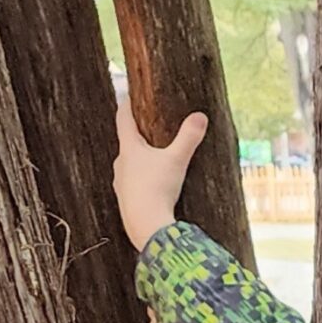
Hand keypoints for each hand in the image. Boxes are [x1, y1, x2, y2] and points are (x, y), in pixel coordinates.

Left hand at [113, 101, 206, 250]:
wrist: (146, 226)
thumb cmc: (158, 188)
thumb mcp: (177, 160)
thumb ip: (189, 138)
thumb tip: (201, 116)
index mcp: (129, 149)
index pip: (124, 119)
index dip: (126, 105)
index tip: (128, 96)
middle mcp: (120, 164)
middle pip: (127, 144)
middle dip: (137, 137)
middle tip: (150, 131)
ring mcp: (120, 184)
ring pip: (129, 166)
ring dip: (140, 162)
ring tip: (155, 162)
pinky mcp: (126, 202)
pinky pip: (133, 186)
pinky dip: (142, 182)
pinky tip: (154, 188)